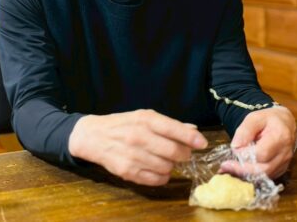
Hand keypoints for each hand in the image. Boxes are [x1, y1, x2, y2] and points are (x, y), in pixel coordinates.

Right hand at [68, 109, 207, 185]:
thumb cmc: (123, 124)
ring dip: (172, 165)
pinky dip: (162, 176)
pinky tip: (158, 168)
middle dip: (184, 154)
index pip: (175, 129)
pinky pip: (156, 179)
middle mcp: (139, 137)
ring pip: (167, 167)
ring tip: (165, 159)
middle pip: (174, 152)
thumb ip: (169, 125)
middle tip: (183, 153)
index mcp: (145, 119)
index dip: (192, 138)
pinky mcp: (128, 172)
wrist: (93, 136)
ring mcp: (133, 155)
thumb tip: (193, 130)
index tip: (202, 143)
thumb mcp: (144, 117)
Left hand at [220, 106, 296, 178]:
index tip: (234, 149)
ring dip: (246, 174)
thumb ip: (244, 131)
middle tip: (226, 166)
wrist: (286, 123)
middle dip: (242, 169)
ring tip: (230, 168)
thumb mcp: (255, 118)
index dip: (245, 154)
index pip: (261, 153)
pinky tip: (240, 170)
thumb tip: (235, 146)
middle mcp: (285, 153)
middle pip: (263, 169)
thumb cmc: (269, 120)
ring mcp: (284, 163)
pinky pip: (266, 176)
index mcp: (280, 137)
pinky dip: (252, 175)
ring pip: (264, 176)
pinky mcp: (281, 169)